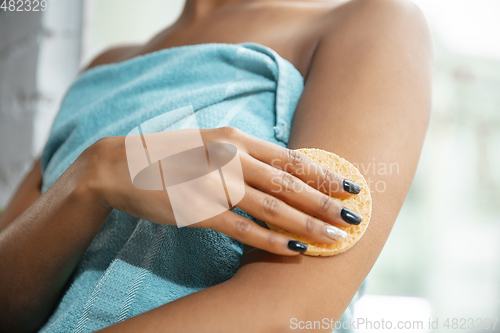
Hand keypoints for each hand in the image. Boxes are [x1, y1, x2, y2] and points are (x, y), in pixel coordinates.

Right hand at [81, 127, 362, 254]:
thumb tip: (282, 170)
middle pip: (289, 183)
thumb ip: (246, 154)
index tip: (350, 187)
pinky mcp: (199, 211)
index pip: (290, 158)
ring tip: (334, 238)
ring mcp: (214, 184)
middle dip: (325, 203)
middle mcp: (230, 158)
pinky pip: (243, 229)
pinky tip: (293, 250)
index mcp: (236, 138)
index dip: (324, 174)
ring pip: (272, 207)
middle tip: (354, 218)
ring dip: (306, 225)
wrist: (122, 165)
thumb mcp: (213, 142)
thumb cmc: (172, 154)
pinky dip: (271, 240)